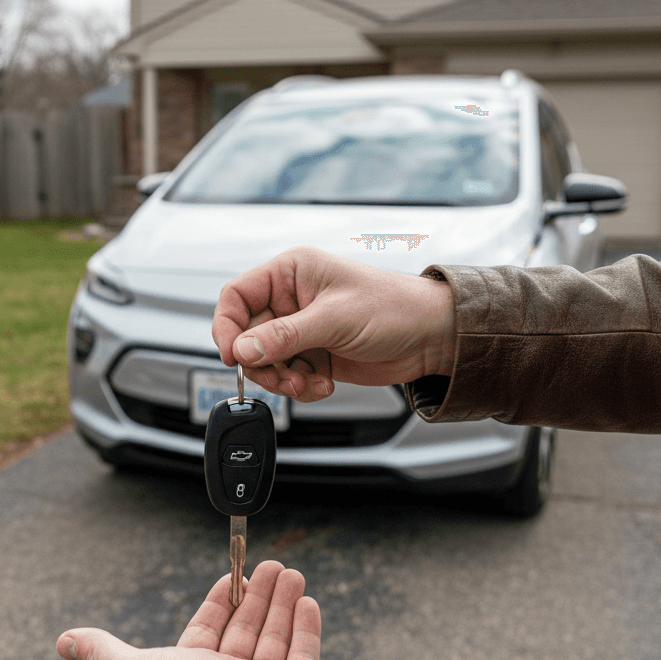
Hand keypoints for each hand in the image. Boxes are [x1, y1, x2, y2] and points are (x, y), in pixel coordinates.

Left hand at [56, 561, 330, 659]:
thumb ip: (102, 653)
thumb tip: (62, 640)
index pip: (208, 627)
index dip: (220, 599)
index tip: (234, 573)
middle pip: (244, 627)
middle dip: (256, 594)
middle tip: (271, 563)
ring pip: (274, 635)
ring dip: (282, 602)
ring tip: (291, 572)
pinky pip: (303, 654)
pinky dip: (305, 627)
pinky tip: (306, 600)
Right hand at [212, 245, 455, 402]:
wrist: (433, 337)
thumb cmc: (394, 308)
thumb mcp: (334, 319)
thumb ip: (284, 335)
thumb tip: (242, 350)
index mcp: (290, 273)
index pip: (236, 296)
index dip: (228, 327)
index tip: (234, 355)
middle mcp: (291, 300)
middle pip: (247, 336)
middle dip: (262, 363)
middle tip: (283, 378)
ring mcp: (301, 329)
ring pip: (265, 361)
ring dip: (282, 379)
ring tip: (308, 383)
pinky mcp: (313, 354)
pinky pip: (287, 375)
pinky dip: (300, 387)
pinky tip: (323, 384)